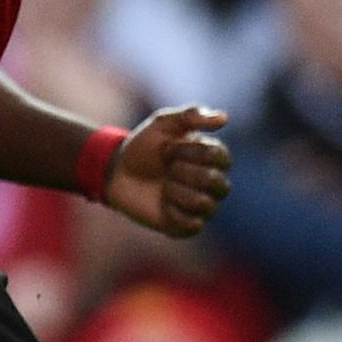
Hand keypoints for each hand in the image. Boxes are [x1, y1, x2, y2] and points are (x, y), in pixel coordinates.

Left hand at [106, 105, 232, 236]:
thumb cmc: (144, 146)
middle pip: (216, 182)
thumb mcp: (163, 123)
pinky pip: (191, 223)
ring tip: (163, 186)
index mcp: (215, 158)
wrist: (117, 172)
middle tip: (166, 169)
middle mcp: (215, 183)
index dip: (188, 152)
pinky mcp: (188, 226)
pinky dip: (172, 211)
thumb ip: (192, 115)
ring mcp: (204, 206)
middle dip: (182, 172)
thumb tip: (225, 118)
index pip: (218, 157)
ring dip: (175, 192)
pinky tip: (162, 203)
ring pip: (204, 203)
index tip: (167, 149)